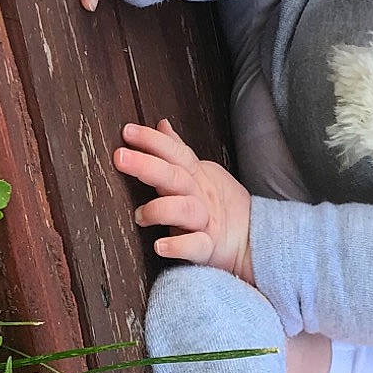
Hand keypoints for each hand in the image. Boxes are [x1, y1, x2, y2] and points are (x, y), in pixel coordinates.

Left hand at [114, 119, 253, 285]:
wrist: (251, 238)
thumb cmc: (217, 205)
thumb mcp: (200, 172)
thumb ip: (178, 151)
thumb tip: (162, 124)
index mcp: (196, 176)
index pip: (175, 153)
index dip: (153, 141)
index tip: (127, 131)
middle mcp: (199, 195)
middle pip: (174, 176)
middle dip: (148, 165)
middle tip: (121, 157)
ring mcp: (205, 221)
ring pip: (185, 210)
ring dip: (161, 209)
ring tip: (140, 216)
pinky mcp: (209, 247)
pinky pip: (196, 246)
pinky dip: (179, 246)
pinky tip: (160, 246)